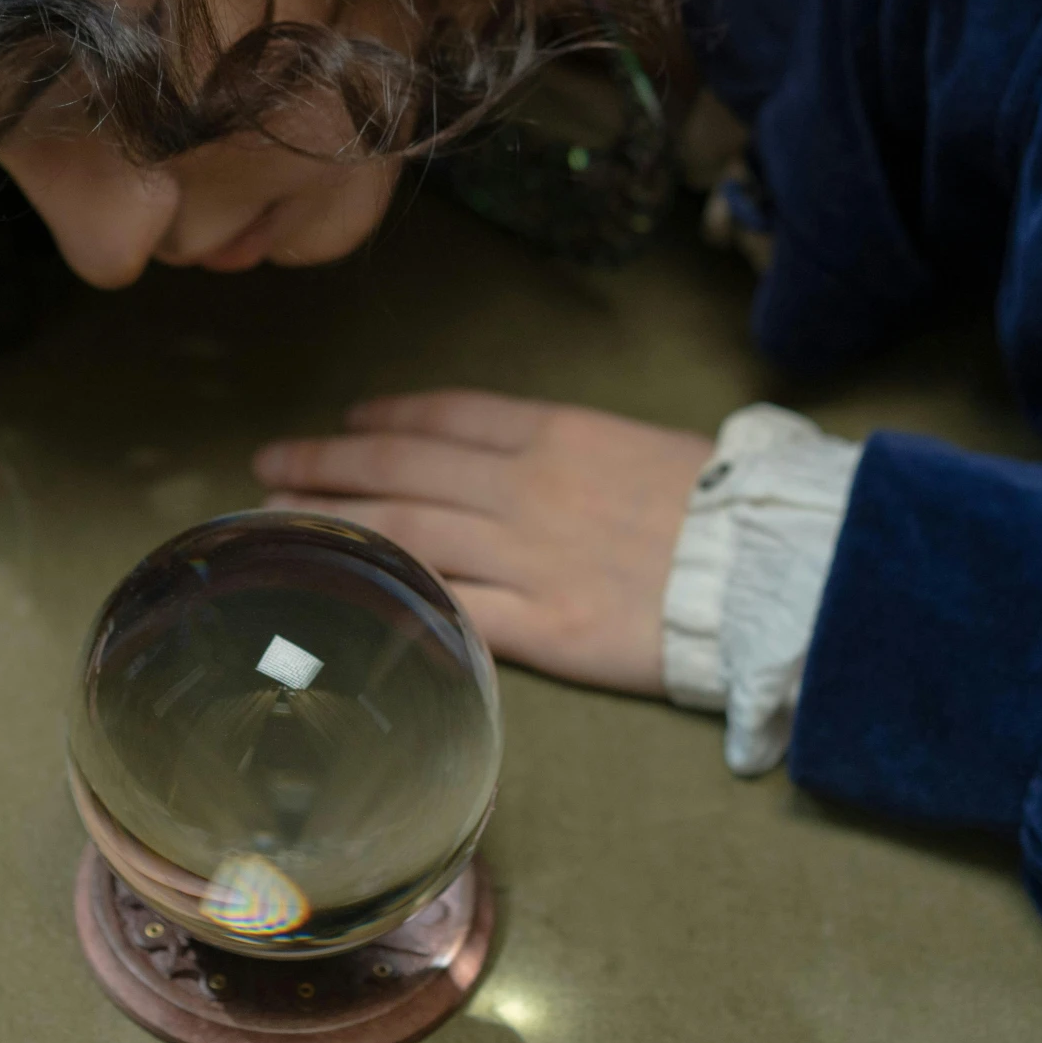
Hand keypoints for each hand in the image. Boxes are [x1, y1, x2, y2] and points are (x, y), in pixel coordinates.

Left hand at [254, 390, 711, 694]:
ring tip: (278, 524)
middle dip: (325, 465)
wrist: (774, 568)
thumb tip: (509, 460)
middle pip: (400, 469)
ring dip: (334, 525)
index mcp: (555, 435)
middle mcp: (524, 488)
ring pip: (405, 532)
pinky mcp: (540, 626)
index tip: (345, 421)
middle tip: (267, 468)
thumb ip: (567, 451)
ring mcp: (526, 557)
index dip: (383, 417)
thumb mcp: (639, 446)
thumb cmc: (722, 506)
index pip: (444, 416)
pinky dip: (392, 599)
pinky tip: (348, 595)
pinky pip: (451, 609)